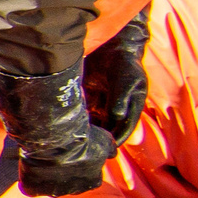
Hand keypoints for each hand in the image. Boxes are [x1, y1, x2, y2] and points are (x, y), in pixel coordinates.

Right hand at [0, 66, 116, 197]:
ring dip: (49, 176)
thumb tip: (112, 153)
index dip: (84, 167)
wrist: (55, 137)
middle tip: (60, 156)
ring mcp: (53, 191)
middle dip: (67, 173)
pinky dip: (30, 180)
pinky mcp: (33, 189)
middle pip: (71, 184)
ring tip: (45, 158)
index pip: (91, 178)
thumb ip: (110, 149)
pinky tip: (32, 167)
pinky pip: (31, 188)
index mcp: (93, 181)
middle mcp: (74, 191)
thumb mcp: (105, 140)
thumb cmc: (82, 138)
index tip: (78, 156)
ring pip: (51, 186)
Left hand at [84, 14, 149, 139]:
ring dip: (86, 132)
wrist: (109, 46)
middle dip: (99, 140)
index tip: (108, 150)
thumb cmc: (124, 63)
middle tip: (87, 150)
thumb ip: (120, 97)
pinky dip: (76, 119)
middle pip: (107, 128)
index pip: (124, 128)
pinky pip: (82, 112)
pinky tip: (66, 126)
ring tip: (75, 141)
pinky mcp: (88, 96)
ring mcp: (102, 103)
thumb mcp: (126, 80)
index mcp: (130, 106)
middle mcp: (116, 107)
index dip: (116, 139)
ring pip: (93, 122)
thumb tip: (117, 116)